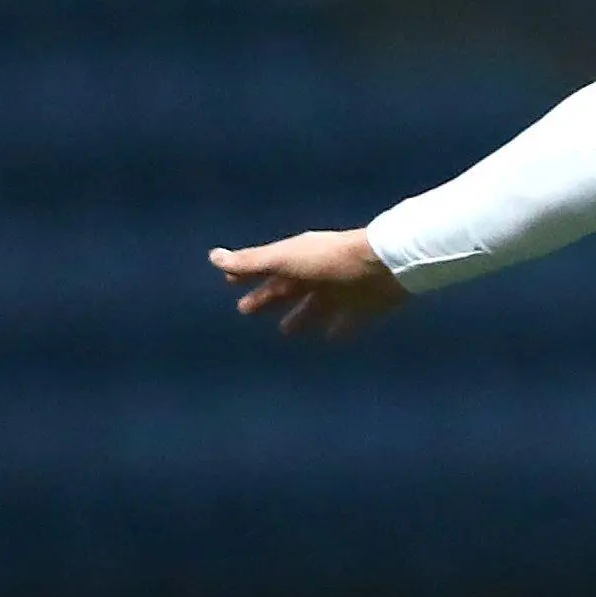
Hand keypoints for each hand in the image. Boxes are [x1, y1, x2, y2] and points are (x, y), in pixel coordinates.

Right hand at [211, 229, 407, 336]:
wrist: (382, 265)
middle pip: (286, 289)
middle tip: (245, 311)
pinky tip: (330, 339)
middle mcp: (317, 274)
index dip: (247, 276)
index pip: (265, 267)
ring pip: (313, 307)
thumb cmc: (329, 260)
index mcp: (297, 259)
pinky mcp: (361, 308)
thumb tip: (213, 257)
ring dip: (299, 317)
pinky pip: (346, 322)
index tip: (230, 284)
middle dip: (267, 297)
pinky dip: (337, 330)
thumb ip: (252, 262)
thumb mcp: (285, 260)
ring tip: (285, 331)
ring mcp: (340, 292)